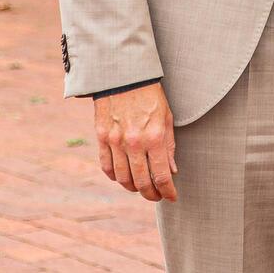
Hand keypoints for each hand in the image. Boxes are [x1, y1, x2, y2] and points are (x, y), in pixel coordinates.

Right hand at [93, 84, 177, 201]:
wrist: (124, 75)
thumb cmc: (150, 95)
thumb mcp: (167, 118)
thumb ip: (169, 146)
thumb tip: (171, 171)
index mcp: (154, 137)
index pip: (161, 175)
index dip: (168, 191)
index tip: (172, 197)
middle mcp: (134, 142)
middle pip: (141, 182)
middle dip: (151, 194)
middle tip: (157, 196)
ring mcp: (115, 141)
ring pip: (122, 178)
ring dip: (133, 188)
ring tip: (141, 188)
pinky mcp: (101, 137)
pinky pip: (106, 166)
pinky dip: (114, 177)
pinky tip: (122, 177)